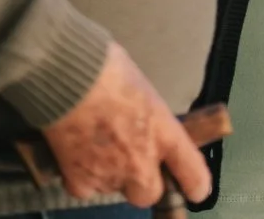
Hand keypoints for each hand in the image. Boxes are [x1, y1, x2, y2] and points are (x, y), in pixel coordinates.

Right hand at [43, 42, 210, 207]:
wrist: (67, 79)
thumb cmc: (108, 69)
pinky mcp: (80, 182)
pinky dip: (83, 176)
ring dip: (111, 174)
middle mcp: (141, 162)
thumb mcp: (143, 90)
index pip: (192, 173)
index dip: (196, 185)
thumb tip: (146, 124)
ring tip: (97, 144)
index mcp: (163, 133)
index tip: (196, 189)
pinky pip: (87, 189)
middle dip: (143, 181)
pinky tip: (77, 152)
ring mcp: (110, 175)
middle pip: (150, 194)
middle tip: (130, 159)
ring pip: (115, 189)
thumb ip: (150, 118)